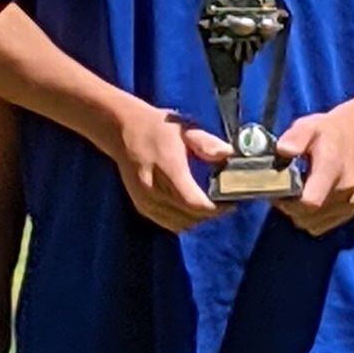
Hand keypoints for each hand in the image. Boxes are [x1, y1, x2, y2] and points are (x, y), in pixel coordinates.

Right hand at [114, 101, 227, 233]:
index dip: (215, 208)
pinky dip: (184, 221)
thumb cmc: (157, 127)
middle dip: (212, 214)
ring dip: (198, 220)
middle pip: (190, 216)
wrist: (121, 130)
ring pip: (180, 224)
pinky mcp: (142, 207)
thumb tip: (228, 154)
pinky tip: (194, 210)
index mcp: (167, 168)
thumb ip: (206, 143)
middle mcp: (154, 189)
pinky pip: (169, 224)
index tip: (231, 202)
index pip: (193, 201)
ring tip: (212, 206)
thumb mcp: (184, 128)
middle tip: (227, 203)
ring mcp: (146, 201)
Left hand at [276, 107, 353, 235]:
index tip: (278, 188)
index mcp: (332, 168)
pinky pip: (321, 226)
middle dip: (288, 207)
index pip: (310, 201)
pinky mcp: (350, 211)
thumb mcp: (309, 126)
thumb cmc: (329, 132)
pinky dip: (309, 218)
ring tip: (294, 194)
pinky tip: (307, 199)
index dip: (288, 201)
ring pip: (312, 224)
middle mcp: (345, 190)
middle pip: (307, 216)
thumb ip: (296, 137)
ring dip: (298, 214)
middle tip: (282, 190)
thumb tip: (283, 150)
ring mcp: (349, 203)